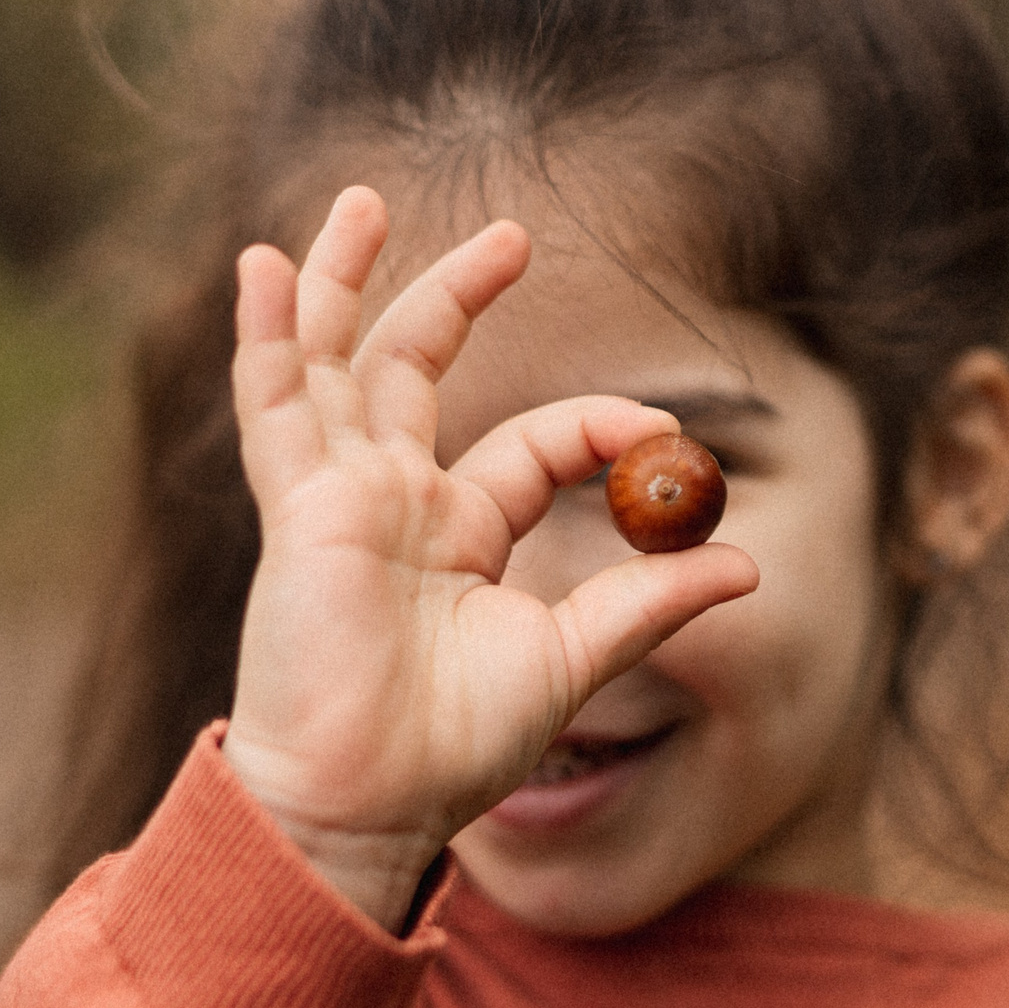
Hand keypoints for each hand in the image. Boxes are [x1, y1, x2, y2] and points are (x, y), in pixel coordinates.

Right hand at [222, 187, 757, 927]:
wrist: (364, 805)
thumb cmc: (451, 751)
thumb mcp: (569, 662)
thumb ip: (647, 604)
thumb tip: (747, 564)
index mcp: (461, 536)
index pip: (532, 444)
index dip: (600, 426)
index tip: (660, 432)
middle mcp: (395, 502)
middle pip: (418, 371)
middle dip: (459, 296)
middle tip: (515, 235)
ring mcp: (340, 496)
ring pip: (336, 365)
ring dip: (344, 282)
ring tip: (361, 202)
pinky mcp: (299, 505)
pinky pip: (276, 403)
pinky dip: (268, 333)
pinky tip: (261, 267)